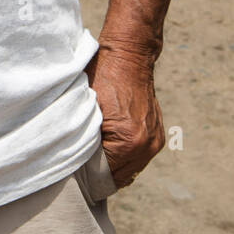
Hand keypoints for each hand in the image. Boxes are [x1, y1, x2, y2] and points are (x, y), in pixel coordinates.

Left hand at [85, 45, 164, 187]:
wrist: (129, 56)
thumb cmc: (102, 78)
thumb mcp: (87, 109)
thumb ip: (84, 140)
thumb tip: (76, 163)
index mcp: (128, 142)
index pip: (103, 175)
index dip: (87, 173)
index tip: (75, 168)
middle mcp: (146, 146)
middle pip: (118, 177)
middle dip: (101, 172)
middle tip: (82, 164)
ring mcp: (154, 141)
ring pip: (129, 169)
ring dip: (114, 165)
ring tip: (96, 154)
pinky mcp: (157, 136)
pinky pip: (138, 157)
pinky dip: (124, 155)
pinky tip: (110, 146)